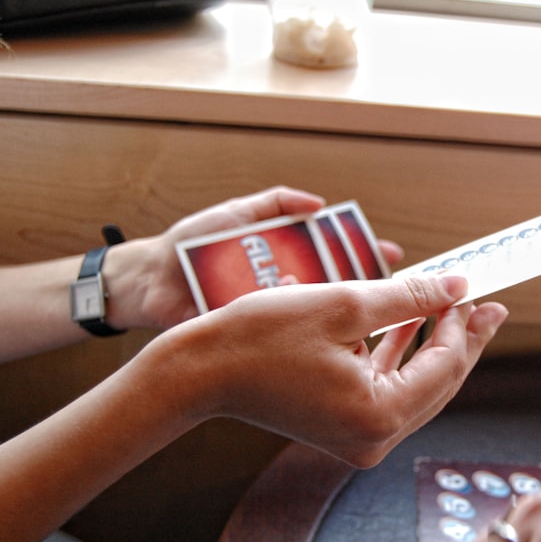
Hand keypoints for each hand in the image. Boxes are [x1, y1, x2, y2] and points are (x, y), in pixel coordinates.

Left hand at [102, 187, 404, 329]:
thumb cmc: (188, 245)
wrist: (147, 281)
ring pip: (316, 317)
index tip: (393, 255)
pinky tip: (316, 325)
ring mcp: (272, 317)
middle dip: (367, 288)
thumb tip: (318, 202)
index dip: (366, 255)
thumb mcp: (235, 214)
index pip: (337, 256)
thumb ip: (275, 203)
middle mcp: (285, 290)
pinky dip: (300, 331)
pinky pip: (284, 336)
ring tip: (362, 309)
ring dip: (339, 314)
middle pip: (337, 290)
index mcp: (285, 258)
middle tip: (393, 289)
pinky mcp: (255, 338)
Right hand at [148, 274, 507, 466]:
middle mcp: (374, 439)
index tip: (475, 291)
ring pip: (416, 386)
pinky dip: (400, 358)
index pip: (443, 366)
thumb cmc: (262, 336)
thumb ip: (409, 298)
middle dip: (461, 339)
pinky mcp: (343, 429)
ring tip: (457, 310)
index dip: (462, 325)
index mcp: (378, 415)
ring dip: (433, 346)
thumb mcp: (344, 305)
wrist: (201, 371)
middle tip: (489, 305)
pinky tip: (412, 325)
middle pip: (438, 383)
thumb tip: (458, 289)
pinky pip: (389, 390)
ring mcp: (358, 439)